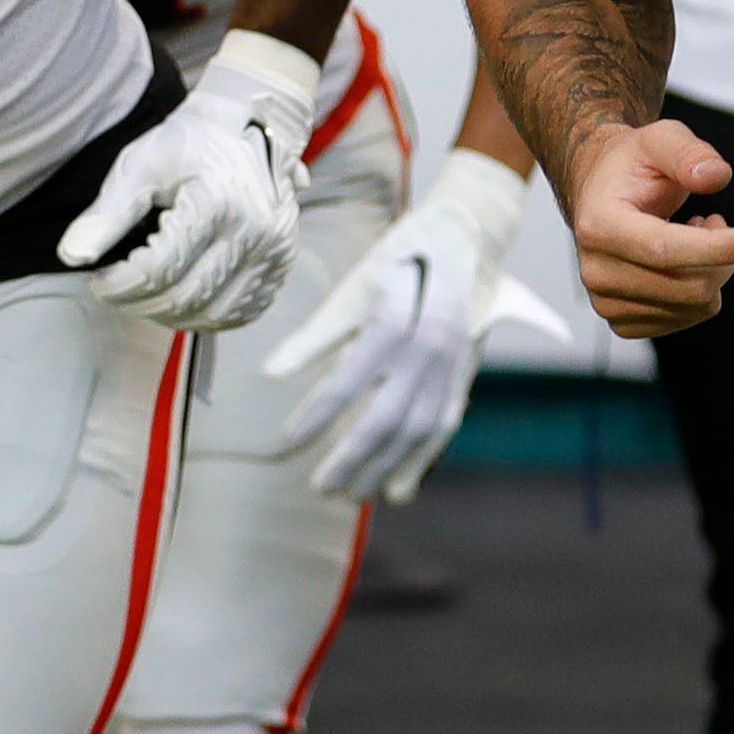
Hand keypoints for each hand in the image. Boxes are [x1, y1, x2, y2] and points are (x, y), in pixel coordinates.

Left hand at [62, 35, 317, 330]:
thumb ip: (106, 215)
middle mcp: (255, 231)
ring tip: (145, 294)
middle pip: (185, 298)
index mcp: (219, 203)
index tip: (98, 279)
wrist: (247, 124)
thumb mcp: (139, 167)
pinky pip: (242, 312)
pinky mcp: (282, 264)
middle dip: (138, 302)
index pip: (159, 271)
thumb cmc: (188, 144)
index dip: (119, 286)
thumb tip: (72, 256)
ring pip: (213, 314)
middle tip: (115, 289)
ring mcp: (275, 250)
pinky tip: (181, 300)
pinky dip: (206, 316)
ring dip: (169, 315)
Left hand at [266, 154, 537, 502]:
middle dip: (350, 459)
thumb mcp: (351, 289)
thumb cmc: (396, 261)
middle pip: (385, 417)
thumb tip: (268, 375)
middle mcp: (428, 347)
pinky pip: (443, 427)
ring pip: (417, 430)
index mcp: (393, 320)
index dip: (314, 418)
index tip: (285, 446)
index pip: (346, 382)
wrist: (465, 238)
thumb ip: (313, 336)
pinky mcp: (465, 374)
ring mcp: (452, 363)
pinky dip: (420, 461)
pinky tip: (397, 490)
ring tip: (351, 495)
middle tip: (317, 488)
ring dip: (384, 469)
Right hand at [565, 119, 733, 336]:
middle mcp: (597, 270)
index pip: (663, 249)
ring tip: (694, 234)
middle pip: (688, 286)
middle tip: (716, 221)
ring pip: (694, 306)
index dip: (714, 249)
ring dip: (711, 271)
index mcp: (599, 225)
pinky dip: (698, 291)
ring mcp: (606, 301)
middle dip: (722, 257)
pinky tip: (683, 262)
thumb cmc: (629, 167)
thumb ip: (689, 152)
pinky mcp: (622, 320)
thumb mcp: (660, 139)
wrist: (599, 193)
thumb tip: (715, 175)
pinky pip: (686, 319)